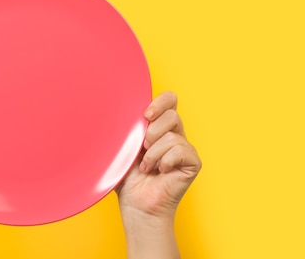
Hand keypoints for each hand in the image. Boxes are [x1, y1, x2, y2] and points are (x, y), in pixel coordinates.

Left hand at [116, 91, 200, 220]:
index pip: (169, 100)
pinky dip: (164, 161)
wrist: (136, 204)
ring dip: (153, 153)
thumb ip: (124, 127)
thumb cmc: (127, 178)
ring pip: (172, 136)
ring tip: (146, 166)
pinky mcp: (192, 163)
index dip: (160, 102)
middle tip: (142, 147)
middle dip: (152, 131)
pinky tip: (160, 171)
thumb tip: (112, 109)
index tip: (145, 115)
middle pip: (172, 114)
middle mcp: (174, 135)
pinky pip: (180, 150)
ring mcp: (184, 149)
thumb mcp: (122, 147)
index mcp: (158, 126)